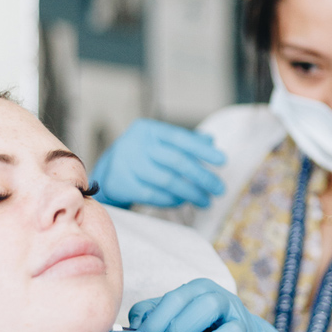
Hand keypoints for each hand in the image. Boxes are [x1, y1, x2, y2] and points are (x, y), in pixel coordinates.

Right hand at [91, 119, 225, 208]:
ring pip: (167, 181)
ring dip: (191, 193)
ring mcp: (126, 165)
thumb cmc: (142, 156)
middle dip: (202, 176)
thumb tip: (211, 141)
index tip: (223, 161)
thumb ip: (185, 142)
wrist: (109, 173)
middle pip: (176, 161)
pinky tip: (185, 202)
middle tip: (219, 189)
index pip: (180, 138)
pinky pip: (154, 195)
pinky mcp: (122, 185)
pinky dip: (173, 200)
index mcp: (147, 130)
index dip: (203, 150)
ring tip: (206, 201)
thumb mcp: (160, 144)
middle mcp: (135, 144)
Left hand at [129, 279, 291, 331]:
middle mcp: (225, 303)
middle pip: (209, 305)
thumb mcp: (169, 315)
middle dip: (181, 331)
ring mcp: (244, 327)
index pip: (177, 297)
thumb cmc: (190, 329)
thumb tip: (131, 329)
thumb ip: (148, 315)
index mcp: (200, 290)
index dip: (156, 322)